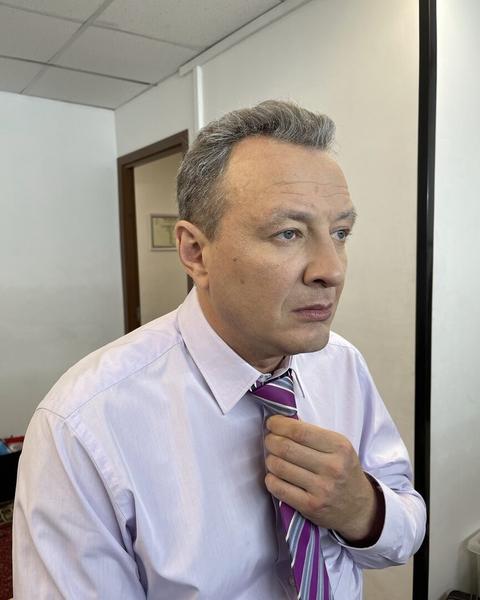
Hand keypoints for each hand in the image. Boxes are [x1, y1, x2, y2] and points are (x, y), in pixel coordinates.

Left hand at [264, 415, 379, 542]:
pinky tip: (274, 475)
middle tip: (269, 440)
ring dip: (269, 459)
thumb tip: (282, 422)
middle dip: (271, 440)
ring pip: (279, 467)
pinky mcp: (311, 506)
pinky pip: (278, 488)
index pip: (300, 431)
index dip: (279, 425)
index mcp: (339, 447)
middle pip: (286, 448)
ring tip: (272, 457)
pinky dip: (270, 479)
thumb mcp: (338, 447)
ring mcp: (321, 489)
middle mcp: (332, 467)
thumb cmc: (343, 471)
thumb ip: (313, 434)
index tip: (271, 423)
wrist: (359, 507)